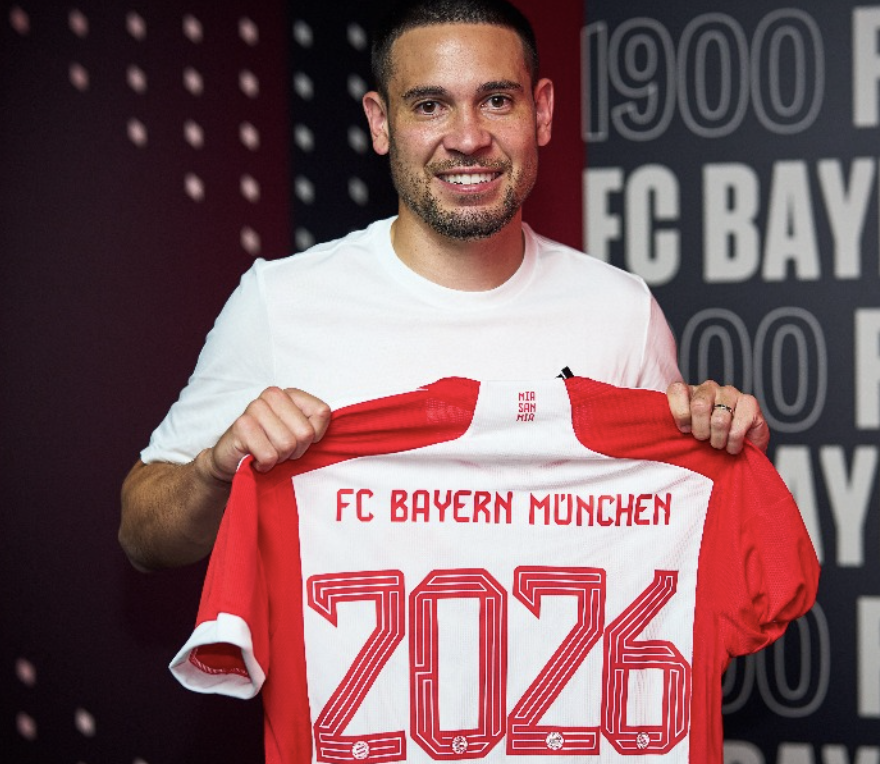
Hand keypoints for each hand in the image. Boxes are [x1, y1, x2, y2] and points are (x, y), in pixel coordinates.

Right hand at [203, 387, 331, 482]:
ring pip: (287, 445)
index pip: (322, 412)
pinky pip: (269, 455)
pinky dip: (265, 464)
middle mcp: (273, 395)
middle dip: (295, 450)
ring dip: (279, 458)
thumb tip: (342, 432)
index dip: (315, 435)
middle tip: (280, 450)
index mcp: (291, 394)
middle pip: (305, 432)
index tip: (299, 439)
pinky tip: (256, 458)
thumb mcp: (298, 435)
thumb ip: (316, 428)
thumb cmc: (269, 446)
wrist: (232, 460)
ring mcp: (255, 407)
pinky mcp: (241, 425)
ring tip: (267, 453)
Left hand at [666, 380, 769, 454]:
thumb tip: (654, 433)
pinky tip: (733, 446)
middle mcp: (709, 388)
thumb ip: (671, 428)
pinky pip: (737, 427)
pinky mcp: (750, 402)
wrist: (738, 452)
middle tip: (704, 440)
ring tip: (719, 445)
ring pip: (719, 419)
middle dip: (700, 431)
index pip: (677, 390)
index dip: (680, 414)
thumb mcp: (683, 436)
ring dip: (718, 440)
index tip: (684, 430)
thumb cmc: (706, 443)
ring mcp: (730, 392)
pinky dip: (733, 443)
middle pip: (699, 405)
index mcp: (689, 392)